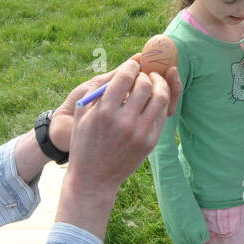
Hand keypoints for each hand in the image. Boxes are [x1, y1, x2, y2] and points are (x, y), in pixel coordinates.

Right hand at [66, 57, 181, 189]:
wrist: (93, 178)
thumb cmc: (84, 143)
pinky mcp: (150, 142)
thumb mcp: (81, 116)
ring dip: (160, 85)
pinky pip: (162, 115)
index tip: (133, 64)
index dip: (131, 66)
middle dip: (145, 75)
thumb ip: (97, 91)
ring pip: (160, 98)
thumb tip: (119, 70)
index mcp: (104, 112)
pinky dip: (161, 103)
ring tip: (155, 82)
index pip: (124, 77)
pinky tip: (155, 99)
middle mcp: (124, 121)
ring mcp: (140, 133)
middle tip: (144, 74)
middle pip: (145, 85)